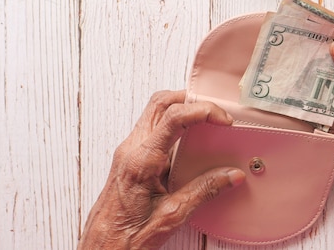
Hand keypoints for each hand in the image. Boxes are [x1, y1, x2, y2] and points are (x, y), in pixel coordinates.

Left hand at [78, 90, 244, 249]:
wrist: (101, 249)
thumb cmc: (126, 236)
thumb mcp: (172, 216)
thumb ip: (203, 191)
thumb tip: (231, 175)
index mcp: (141, 160)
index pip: (173, 117)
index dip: (202, 111)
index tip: (223, 119)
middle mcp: (131, 149)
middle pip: (160, 102)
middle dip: (191, 99)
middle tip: (216, 112)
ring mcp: (128, 150)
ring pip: (155, 111)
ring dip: (181, 109)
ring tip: (206, 121)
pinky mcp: (130, 157)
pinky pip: (153, 128)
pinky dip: (174, 124)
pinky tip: (190, 141)